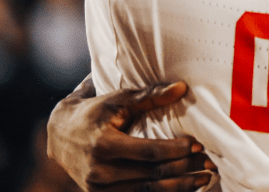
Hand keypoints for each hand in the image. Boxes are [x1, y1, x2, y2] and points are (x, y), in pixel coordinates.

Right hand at [47, 76, 215, 191]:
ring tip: (202, 180)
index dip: (176, 150)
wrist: (59, 136)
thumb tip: (182, 88)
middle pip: (151, 175)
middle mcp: (100, 171)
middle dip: (183, 171)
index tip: (198, 146)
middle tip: (209, 165)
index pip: (149, 152)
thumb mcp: (118, 100)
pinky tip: (181, 189)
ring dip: (178, 188)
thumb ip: (149, 97)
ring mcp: (99, 189)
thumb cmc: (94, 112)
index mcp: (103, 144)